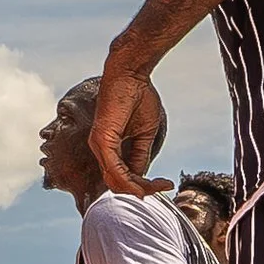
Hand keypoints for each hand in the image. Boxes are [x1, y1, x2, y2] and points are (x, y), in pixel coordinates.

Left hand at [89, 51, 169, 197]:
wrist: (131, 74)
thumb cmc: (137, 97)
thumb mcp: (144, 133)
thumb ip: (140, 155)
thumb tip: (142, 177)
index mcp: (109, 148)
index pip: (122, 178)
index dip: (143, 186)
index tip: (165, 184)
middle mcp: (100, 149)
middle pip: (118, 184)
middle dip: (142, 190)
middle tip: (163, 186)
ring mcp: (99, 145)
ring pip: (116, 181)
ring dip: (139, 188)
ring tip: (160, 185)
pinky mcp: (102, 140)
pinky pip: (114, 169)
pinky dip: (131, 180)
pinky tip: (147, 181)